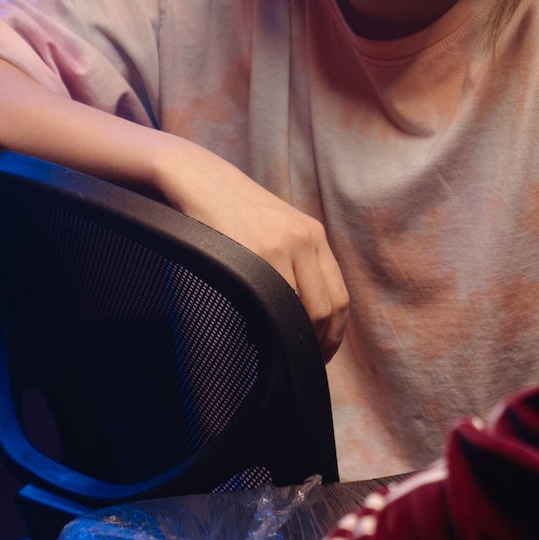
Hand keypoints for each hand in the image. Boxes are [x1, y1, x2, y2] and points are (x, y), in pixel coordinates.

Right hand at [155, 144, 350, 361]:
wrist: (198, 178)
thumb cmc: (231, 209)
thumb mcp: (275, 228)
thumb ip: (293, 262)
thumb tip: (299, 313)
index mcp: (314, 235)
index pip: (340, 296)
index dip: (334, 333)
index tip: (321, 352)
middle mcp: (305, 239)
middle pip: (326, 308)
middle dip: (318, 343)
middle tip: (304, 361)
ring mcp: (280, 246)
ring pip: (300, 309)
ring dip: (292, 337)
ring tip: (280, 350)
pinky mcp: (254, 252)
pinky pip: (268, 300)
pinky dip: (265, 323)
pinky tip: (255, 331)